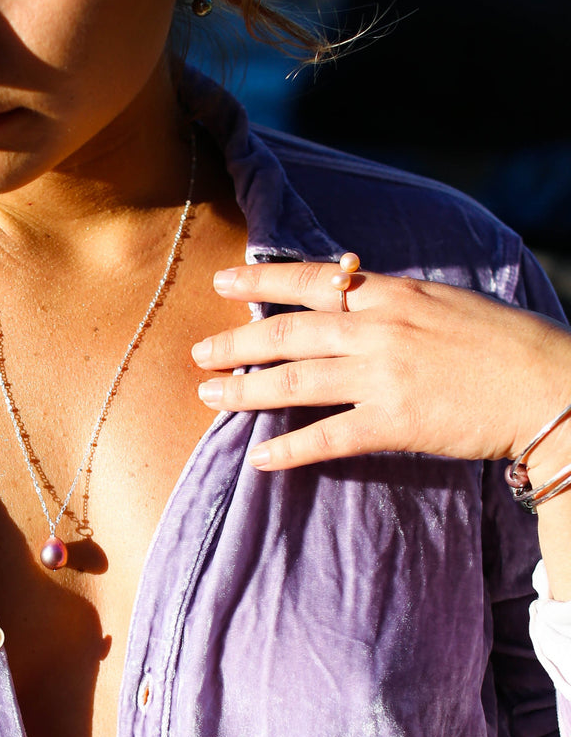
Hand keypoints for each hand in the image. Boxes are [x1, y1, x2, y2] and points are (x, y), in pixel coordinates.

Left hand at [191, 259, 570, 473]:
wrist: (546, 385)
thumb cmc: (500, 340)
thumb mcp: (440, 300)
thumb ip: (389, 298)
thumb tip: (346, 293)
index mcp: (390, 292)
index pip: (310, 279)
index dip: (260, 279)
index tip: (223, 280)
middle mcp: (377, 328)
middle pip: (287, 332)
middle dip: (236, 342)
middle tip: (199, 352)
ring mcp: (383, 375)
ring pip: (295, 382)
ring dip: (244, 391)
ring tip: (209, 396)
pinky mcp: (396, 422)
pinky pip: (328, 437)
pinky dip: (289, 449)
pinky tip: (259, 458)